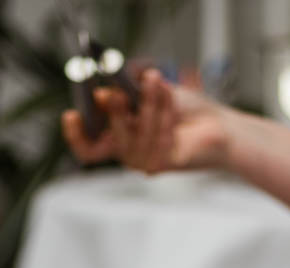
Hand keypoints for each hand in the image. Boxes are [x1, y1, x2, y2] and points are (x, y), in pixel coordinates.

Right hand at [61, 69, 229, 173]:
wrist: (219, 125)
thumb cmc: (185, 109)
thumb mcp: (151, 93)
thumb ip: (126, 95)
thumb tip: (100, 96)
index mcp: (119, 134)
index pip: (88, 146)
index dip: (75, 135)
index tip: (71, 115)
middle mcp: (128, 151)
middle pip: (110, 140)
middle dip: (114, 113)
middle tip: (118, 92)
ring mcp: (144, 161)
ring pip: (135, 135)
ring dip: (147, 105)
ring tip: (156, 81)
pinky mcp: (162, 164)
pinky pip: (156, 140)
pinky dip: (163, 115)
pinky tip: (171, 99)